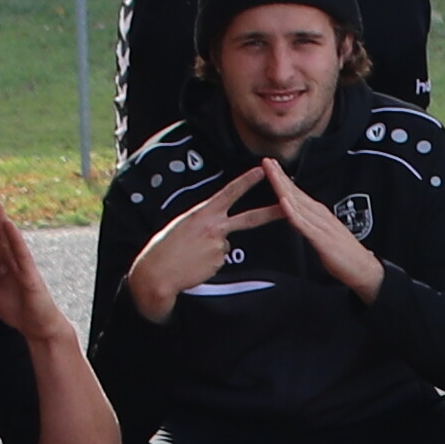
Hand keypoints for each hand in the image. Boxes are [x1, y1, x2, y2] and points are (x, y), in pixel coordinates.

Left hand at [0, 187, 69, 340]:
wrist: (35, 325)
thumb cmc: (15, 305)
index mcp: (1, 260)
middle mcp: (12, 258)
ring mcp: (21, 264)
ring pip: (9, 237)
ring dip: (0, 218)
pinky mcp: (29, 274)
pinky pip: (21, 254)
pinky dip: (15, 239)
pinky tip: (8, 225)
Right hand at [124, 168, 263, 316]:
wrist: (157, 272)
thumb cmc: (165, 247)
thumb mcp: (183, 223)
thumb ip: (205, 221)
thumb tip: (223, 233)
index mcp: (203, 212)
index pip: (229, 192)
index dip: (247, 181)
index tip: (263, 170)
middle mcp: (214, 227)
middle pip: (249, 218)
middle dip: (270, 213)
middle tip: (287, 207)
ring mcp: (219, 245)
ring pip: (225, 244)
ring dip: (212, 249)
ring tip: (192, 254)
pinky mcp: (220, 262)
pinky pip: (219, 259)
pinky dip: (209, 262)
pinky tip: (195, 264)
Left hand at [257, 155, 380, 298]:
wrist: (364, 269)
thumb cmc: (345, 255)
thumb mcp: (322, 236)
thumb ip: (309, 225)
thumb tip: (297, 218)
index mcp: (319, 214)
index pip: (298, 193)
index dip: (283, 178)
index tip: (271, 166)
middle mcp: (319, 215)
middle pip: (295, 192)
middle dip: (280, 176)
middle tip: (266, 160)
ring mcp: (320, 225)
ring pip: (297, 203)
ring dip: (283, 187)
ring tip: (271, 172)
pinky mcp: (321, 239)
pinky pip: (303, 224)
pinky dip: (292, 212)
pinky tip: (283, 202)